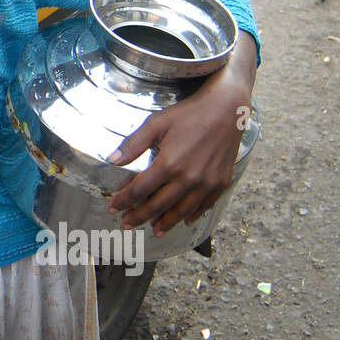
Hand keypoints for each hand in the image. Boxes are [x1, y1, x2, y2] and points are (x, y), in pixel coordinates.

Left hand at [105, 42, 255, 237]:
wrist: (227, 109)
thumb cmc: (189, 113)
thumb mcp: (156, 123)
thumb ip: (133, 144)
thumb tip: (112, 160)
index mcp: (168, 164)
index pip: (139, 190)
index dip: (124, 200)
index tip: (113, 207)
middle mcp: (188, 178)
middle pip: (158, 205)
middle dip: (139, 216)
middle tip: (127, 224)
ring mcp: (206, 183)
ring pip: (181, 211)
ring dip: (165, 222)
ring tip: (154, 229)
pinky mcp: (221, 182)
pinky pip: (204, 205)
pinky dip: (192, 215)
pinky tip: (184, 221)